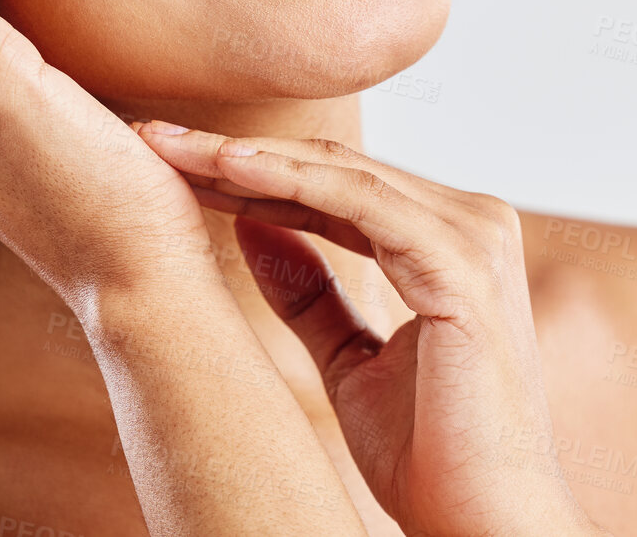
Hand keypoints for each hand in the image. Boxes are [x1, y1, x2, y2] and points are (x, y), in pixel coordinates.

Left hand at [136, 124, 609, 536]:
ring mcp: (473, 237)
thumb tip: (250, 227)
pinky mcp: (461, 264)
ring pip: (340, 173)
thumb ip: (309, 292)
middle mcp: (470, 223)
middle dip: (235, 152)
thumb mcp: (349, 360)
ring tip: (171, 147)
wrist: (483, 522)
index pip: (334, 187)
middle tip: (152, 138)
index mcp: (447, 241)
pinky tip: (230, 171)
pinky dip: (292, 181)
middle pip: (333, 166)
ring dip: (248, 157)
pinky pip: (362, 204)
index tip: (172, 165)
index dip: (250, 174)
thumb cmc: (432, 455)